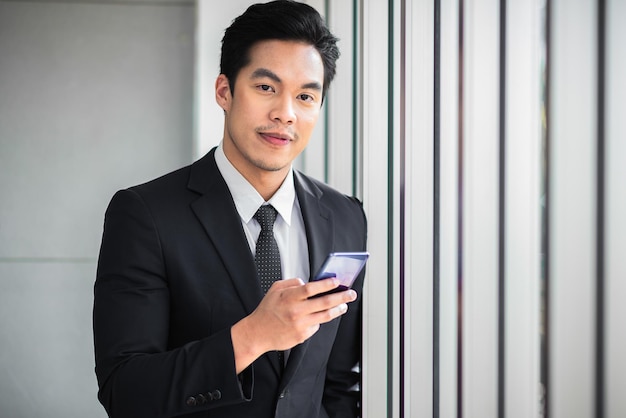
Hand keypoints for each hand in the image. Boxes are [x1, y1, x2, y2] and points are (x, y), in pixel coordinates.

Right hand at [230, 277, 356, 372]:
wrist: (258, 333)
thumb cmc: (267, 311)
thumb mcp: (275, 290)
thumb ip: (291, 283)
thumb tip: (306, 282)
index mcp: (289, 298)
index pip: (311, 288)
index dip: (326, 284)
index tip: (336, 281)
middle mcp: (296, 311)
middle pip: (324, 302)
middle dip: (341, 297)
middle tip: (350, 294)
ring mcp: (300, 324)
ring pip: (325, 316)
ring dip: (338, 310)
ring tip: (344, 305)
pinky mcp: (302, 336)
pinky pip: (316, 326)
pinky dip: (320, 320)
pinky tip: (319, 317)